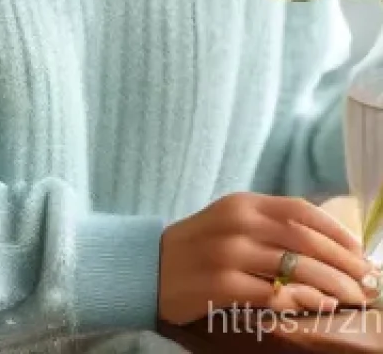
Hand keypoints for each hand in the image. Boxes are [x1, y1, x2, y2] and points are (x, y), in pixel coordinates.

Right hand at [158, 192, 380, 324]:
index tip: (360, 252)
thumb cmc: (199, 247)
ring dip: (332, 285)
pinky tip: (317, 306)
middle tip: (368, 282)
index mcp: (241, 204)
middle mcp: (236, 223)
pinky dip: (301, 301)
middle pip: (305, 239)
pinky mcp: (220, 284)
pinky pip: (273, 294)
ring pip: (295, 268)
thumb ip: (270, 228)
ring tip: (352, 298)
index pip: (300, 211)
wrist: (150, 268)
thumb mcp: (231, 225)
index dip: (337, 231)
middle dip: (344, 263)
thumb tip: (326, 245)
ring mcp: (227, 253)